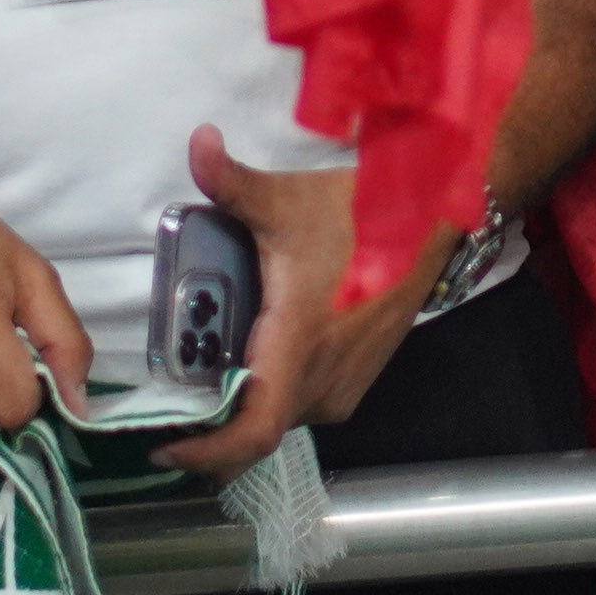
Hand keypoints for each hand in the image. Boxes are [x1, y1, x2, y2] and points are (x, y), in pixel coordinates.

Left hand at [157, 123, 434, 478]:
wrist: (431, 222)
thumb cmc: (358, 216)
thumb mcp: (286, 200)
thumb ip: (231, 181)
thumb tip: (197, 141)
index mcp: (299, 346)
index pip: (254, 431)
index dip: (208, 454)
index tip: (164, 448)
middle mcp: (323, 380)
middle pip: (257, 429)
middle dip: (211, 424)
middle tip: (168, 402)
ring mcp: (344, 385)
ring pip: (280, 417)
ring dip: (242, 407)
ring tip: (203, 376)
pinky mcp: (355, 379)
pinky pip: (302, 404)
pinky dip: (271, 395)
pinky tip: (251, 359)